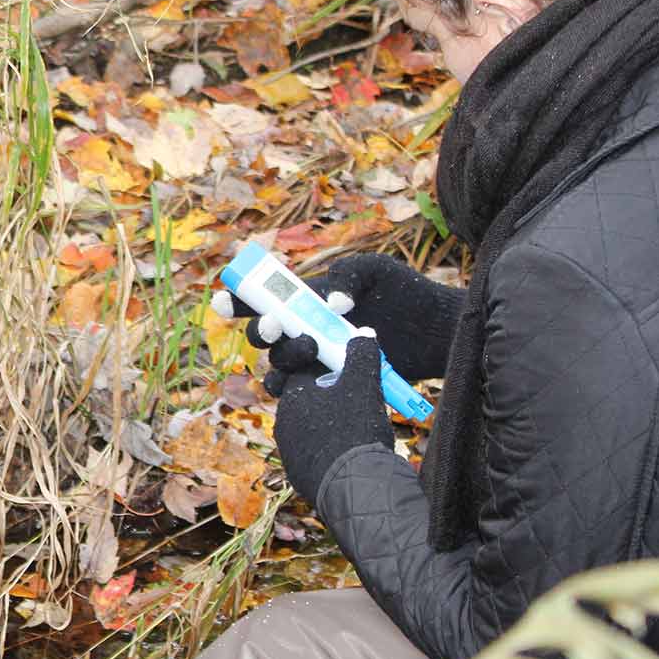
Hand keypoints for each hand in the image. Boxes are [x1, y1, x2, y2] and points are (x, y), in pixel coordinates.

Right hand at [212, 252, 465, 388]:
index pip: (266, 296)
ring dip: (281, 356)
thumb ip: (349, 274)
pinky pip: (293, 388)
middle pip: (264, 332)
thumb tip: (331, 303)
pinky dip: (287, 386)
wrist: (434, 331)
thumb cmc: (405, 294)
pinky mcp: (329, 382)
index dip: (239, 300)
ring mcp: (317, 356)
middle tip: (277, 324)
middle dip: (261, 328)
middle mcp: (306, 326)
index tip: (223, 302)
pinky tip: (298, 380)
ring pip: (277, 361)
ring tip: (308, 347)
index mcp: (309, 297)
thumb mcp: (377, 270)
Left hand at [272, 333, 394, 501]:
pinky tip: (349, 449)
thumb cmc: (355, 430)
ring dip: (326, 422)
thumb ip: (361, 356)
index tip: (342, 367)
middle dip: (325, 395)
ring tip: (354, 424)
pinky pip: (313, 453)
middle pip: (304, 400)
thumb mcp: (364, 386)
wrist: (355, 488)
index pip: (302, 371)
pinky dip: (328, 447)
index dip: (323, 366)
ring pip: (307, 428)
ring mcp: (290, 451)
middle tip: (352, 397)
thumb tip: (363, 334)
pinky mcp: (300, 474)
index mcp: (293, 397)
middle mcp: (284, 423)